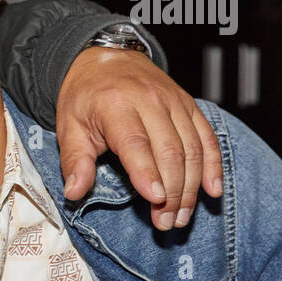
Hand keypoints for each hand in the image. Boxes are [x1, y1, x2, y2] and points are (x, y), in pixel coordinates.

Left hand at [56, 48, 223, 229]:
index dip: (147, 173)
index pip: (136, 143)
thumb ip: (75, 161)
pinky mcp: (189, 105)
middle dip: (172, 191)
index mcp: (116, 105)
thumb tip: (74, 193)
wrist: (105, 57)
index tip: (155, 201)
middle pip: (169, 151)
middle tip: (166, 223)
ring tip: (182, 216)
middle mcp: (149, 101)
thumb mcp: (68, 126)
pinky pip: (207, 137)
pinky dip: (213, 165)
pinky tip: (212, 191)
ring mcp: (174, 102)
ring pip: (192, 148)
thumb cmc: (85, 97)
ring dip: (191, 186)